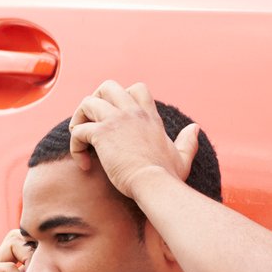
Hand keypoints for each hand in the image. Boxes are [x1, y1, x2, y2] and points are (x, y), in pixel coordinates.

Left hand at [67, 81, 197, 198]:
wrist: (156, 185)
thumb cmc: (168, 177)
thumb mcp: (183, 156)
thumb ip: (188, 141)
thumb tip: (195, 128)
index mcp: (149, 117)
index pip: (136, 89)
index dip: (122, 97)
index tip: (116, 118)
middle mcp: (132, 113)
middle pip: (107, 86)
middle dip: (94, 100)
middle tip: (90, 122)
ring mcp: (116, 121)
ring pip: (87, 102)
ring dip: (79, 119)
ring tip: (81, 139)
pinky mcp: (101, 134)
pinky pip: (78, 131)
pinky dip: (75, 146)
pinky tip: (84, 164)